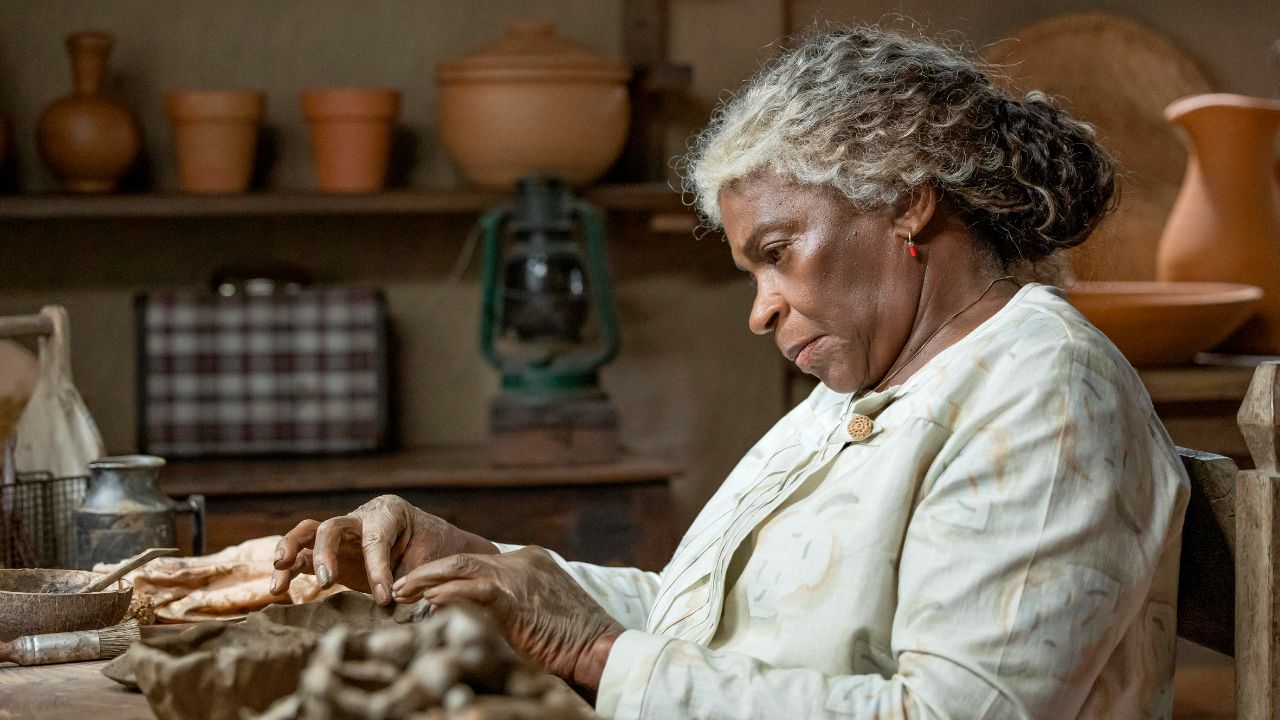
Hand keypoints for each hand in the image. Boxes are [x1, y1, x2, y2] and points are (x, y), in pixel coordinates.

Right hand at [270, 494, 497, 604]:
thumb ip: (415, 579)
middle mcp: (361, 518)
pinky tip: (278, 590)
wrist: (434, 548)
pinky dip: (289, 570)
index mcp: (390, 513)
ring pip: (309, 534)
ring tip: (280, 573)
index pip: (375, 539)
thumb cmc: (433, 552)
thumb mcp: (431, 562)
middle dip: (326, 552)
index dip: (377, 568)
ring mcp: (342, 536)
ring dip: (292, 552)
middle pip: (333, 526)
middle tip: (327, 580)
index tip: (385, 598)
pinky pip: (303, 557)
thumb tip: (403, 602)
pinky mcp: (330, 555)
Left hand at [391, 546, 622, 693]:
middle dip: (430, 572)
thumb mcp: (540, 613)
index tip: (423, 586)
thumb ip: (510, 606)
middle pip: (465, 559)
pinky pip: (473, 589)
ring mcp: (519, 575)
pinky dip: (447, 593)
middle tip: (401, 585)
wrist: (599, 650)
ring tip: (402, 591)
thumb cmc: (573, 642)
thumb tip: (473, 617)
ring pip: (462, 567)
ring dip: (427, 579)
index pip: (479, 561)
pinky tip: (427, 601)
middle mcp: (524, 560)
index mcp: (531, 561)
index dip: (448, 573)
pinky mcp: (514, 596)